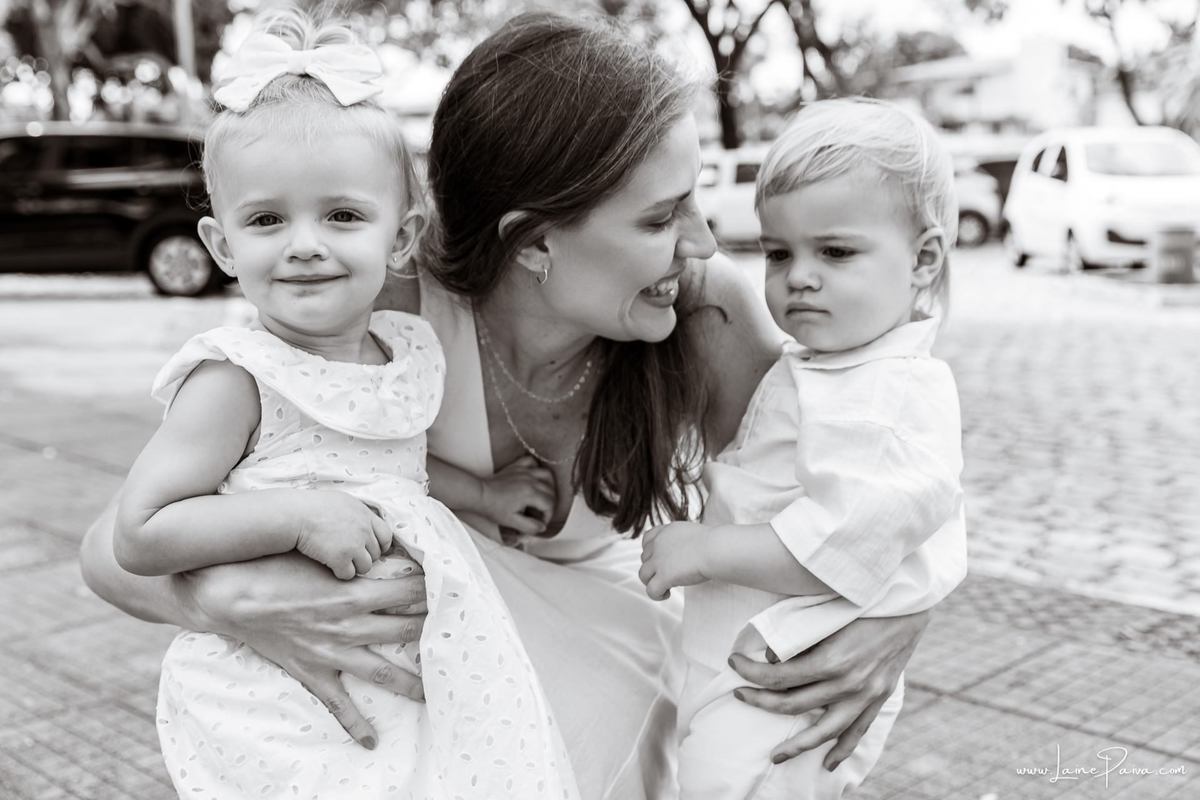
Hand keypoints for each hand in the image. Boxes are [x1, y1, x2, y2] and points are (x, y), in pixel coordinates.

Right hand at [177, 551, 427, 749]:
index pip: (406, 590)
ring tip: (435, 691)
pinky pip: (338, 703)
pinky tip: (373, 741)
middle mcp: (348, 626)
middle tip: (457, 632)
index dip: (431, 588)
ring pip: (382, 671)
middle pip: (404, 628)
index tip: (451, 587)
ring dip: (411, 682)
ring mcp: (331, 652)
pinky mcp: (312, 672)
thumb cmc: (272, 566)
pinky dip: (355, 724)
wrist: (229, 597)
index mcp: (352, 593)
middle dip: (432, 629)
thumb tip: (380, 544)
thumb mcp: (318, 554)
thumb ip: (351, 555)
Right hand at [294, 490, 393, 578]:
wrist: (293, 514)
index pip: (386, 535)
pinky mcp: (341, 558)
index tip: (369, 550)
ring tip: (340, 562)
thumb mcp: (341, 502)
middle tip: (349, 557)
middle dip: (364, 557)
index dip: (380, 545)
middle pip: (376, 553)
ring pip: (366, 567)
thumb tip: (364, 524)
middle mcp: (363, 529)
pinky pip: (349, 574)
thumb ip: (356, 513)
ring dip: (354, 567)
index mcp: (364, 514)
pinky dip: (341, 573)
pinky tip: (330, 566)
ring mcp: (354, 544)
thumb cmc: (311, 507)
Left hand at [481, 455, 555, 536]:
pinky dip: (536, 467)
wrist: (480, 494)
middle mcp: (530, 480)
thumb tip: (542, 527)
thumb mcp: (512, 522)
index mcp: (530, 494)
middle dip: (550, 503)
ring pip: (547, 474)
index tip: (541, 522)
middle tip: (543, 513)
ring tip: (546, 494)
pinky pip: (532, 462)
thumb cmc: (494, 508)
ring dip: (550, 485)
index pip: (550, 504)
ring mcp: (524, 472)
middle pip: (551, 490)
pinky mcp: (517, 467)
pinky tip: (535, 476)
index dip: (548, 516)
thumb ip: (530, 526)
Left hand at [638, 521, 711, 599]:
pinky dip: (656, 595)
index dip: (650, 551)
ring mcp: (659, 560)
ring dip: (651, 582)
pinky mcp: (663, 576)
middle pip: (644, 558)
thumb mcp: (692, 534)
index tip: (659, 560)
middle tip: (667, 576)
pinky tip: (666, 594)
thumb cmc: (714, 543)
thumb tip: (685, 553)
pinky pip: (651, 590)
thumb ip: (682, 541)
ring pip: (643, 575)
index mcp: (667, 531)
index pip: (647, 539)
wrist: (716, 549)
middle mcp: (658, 544)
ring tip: (664, 588)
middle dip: (653, 568)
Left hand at [729, 611, 929, 769]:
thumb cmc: (860, 600)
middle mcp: (847, 684)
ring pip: (824, 731)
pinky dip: (843, 750)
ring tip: (775, 756)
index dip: (750, 672)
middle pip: (793, 705)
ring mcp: (865, 696)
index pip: (778, 677)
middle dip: (759, 701)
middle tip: (739, 695)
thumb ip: (798, 636)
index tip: (733, 662)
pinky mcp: (879, 698)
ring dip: (797, 746)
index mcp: (831, 660)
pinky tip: (828, 764)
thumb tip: (770, 657)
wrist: (907, 603)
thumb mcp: (825, 613)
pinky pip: (858, 732)